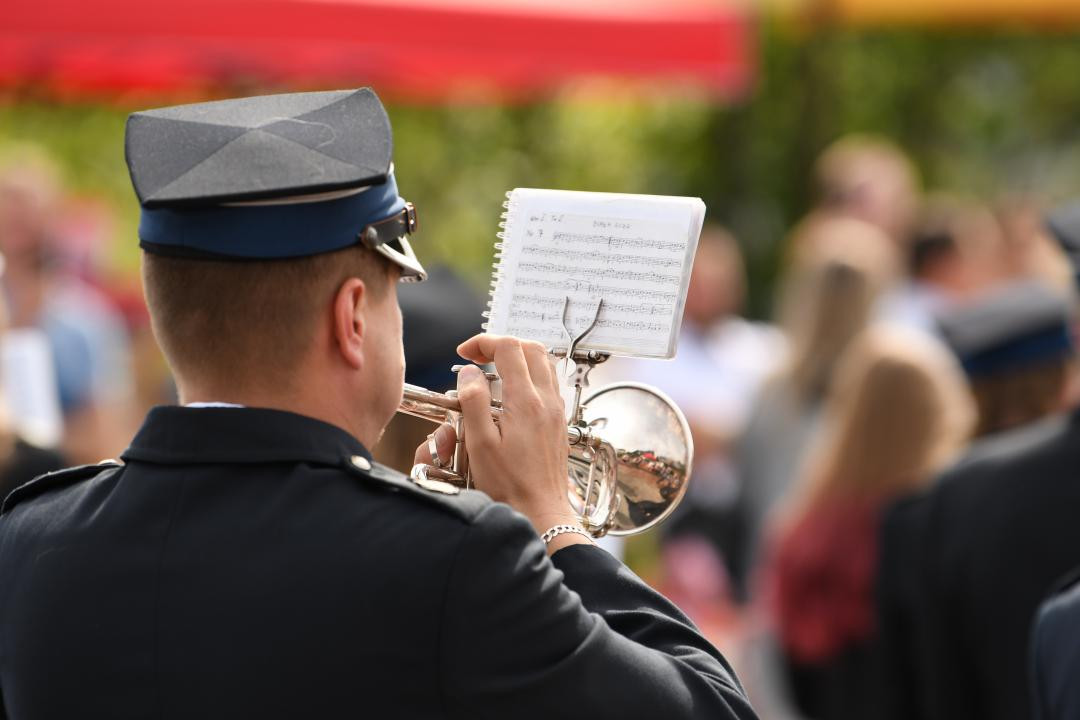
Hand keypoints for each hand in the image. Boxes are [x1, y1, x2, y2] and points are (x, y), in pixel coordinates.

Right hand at [413, 335, 587, 551]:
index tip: (464, 354)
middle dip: (502, 345)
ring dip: (518, 358)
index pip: (509, 348)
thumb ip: (474, 401)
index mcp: (526, 401)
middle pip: (531, 348)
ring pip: (544, 363)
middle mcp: (546, 401)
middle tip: (478, 357)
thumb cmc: (510, 485)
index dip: (483, 343)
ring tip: (493, 370)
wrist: (541, 512)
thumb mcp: (480, 443)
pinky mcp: (559, 422)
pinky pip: (549, 384)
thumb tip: (469, 372)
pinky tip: (511, 394)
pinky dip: (530, 376)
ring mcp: (556, 411)